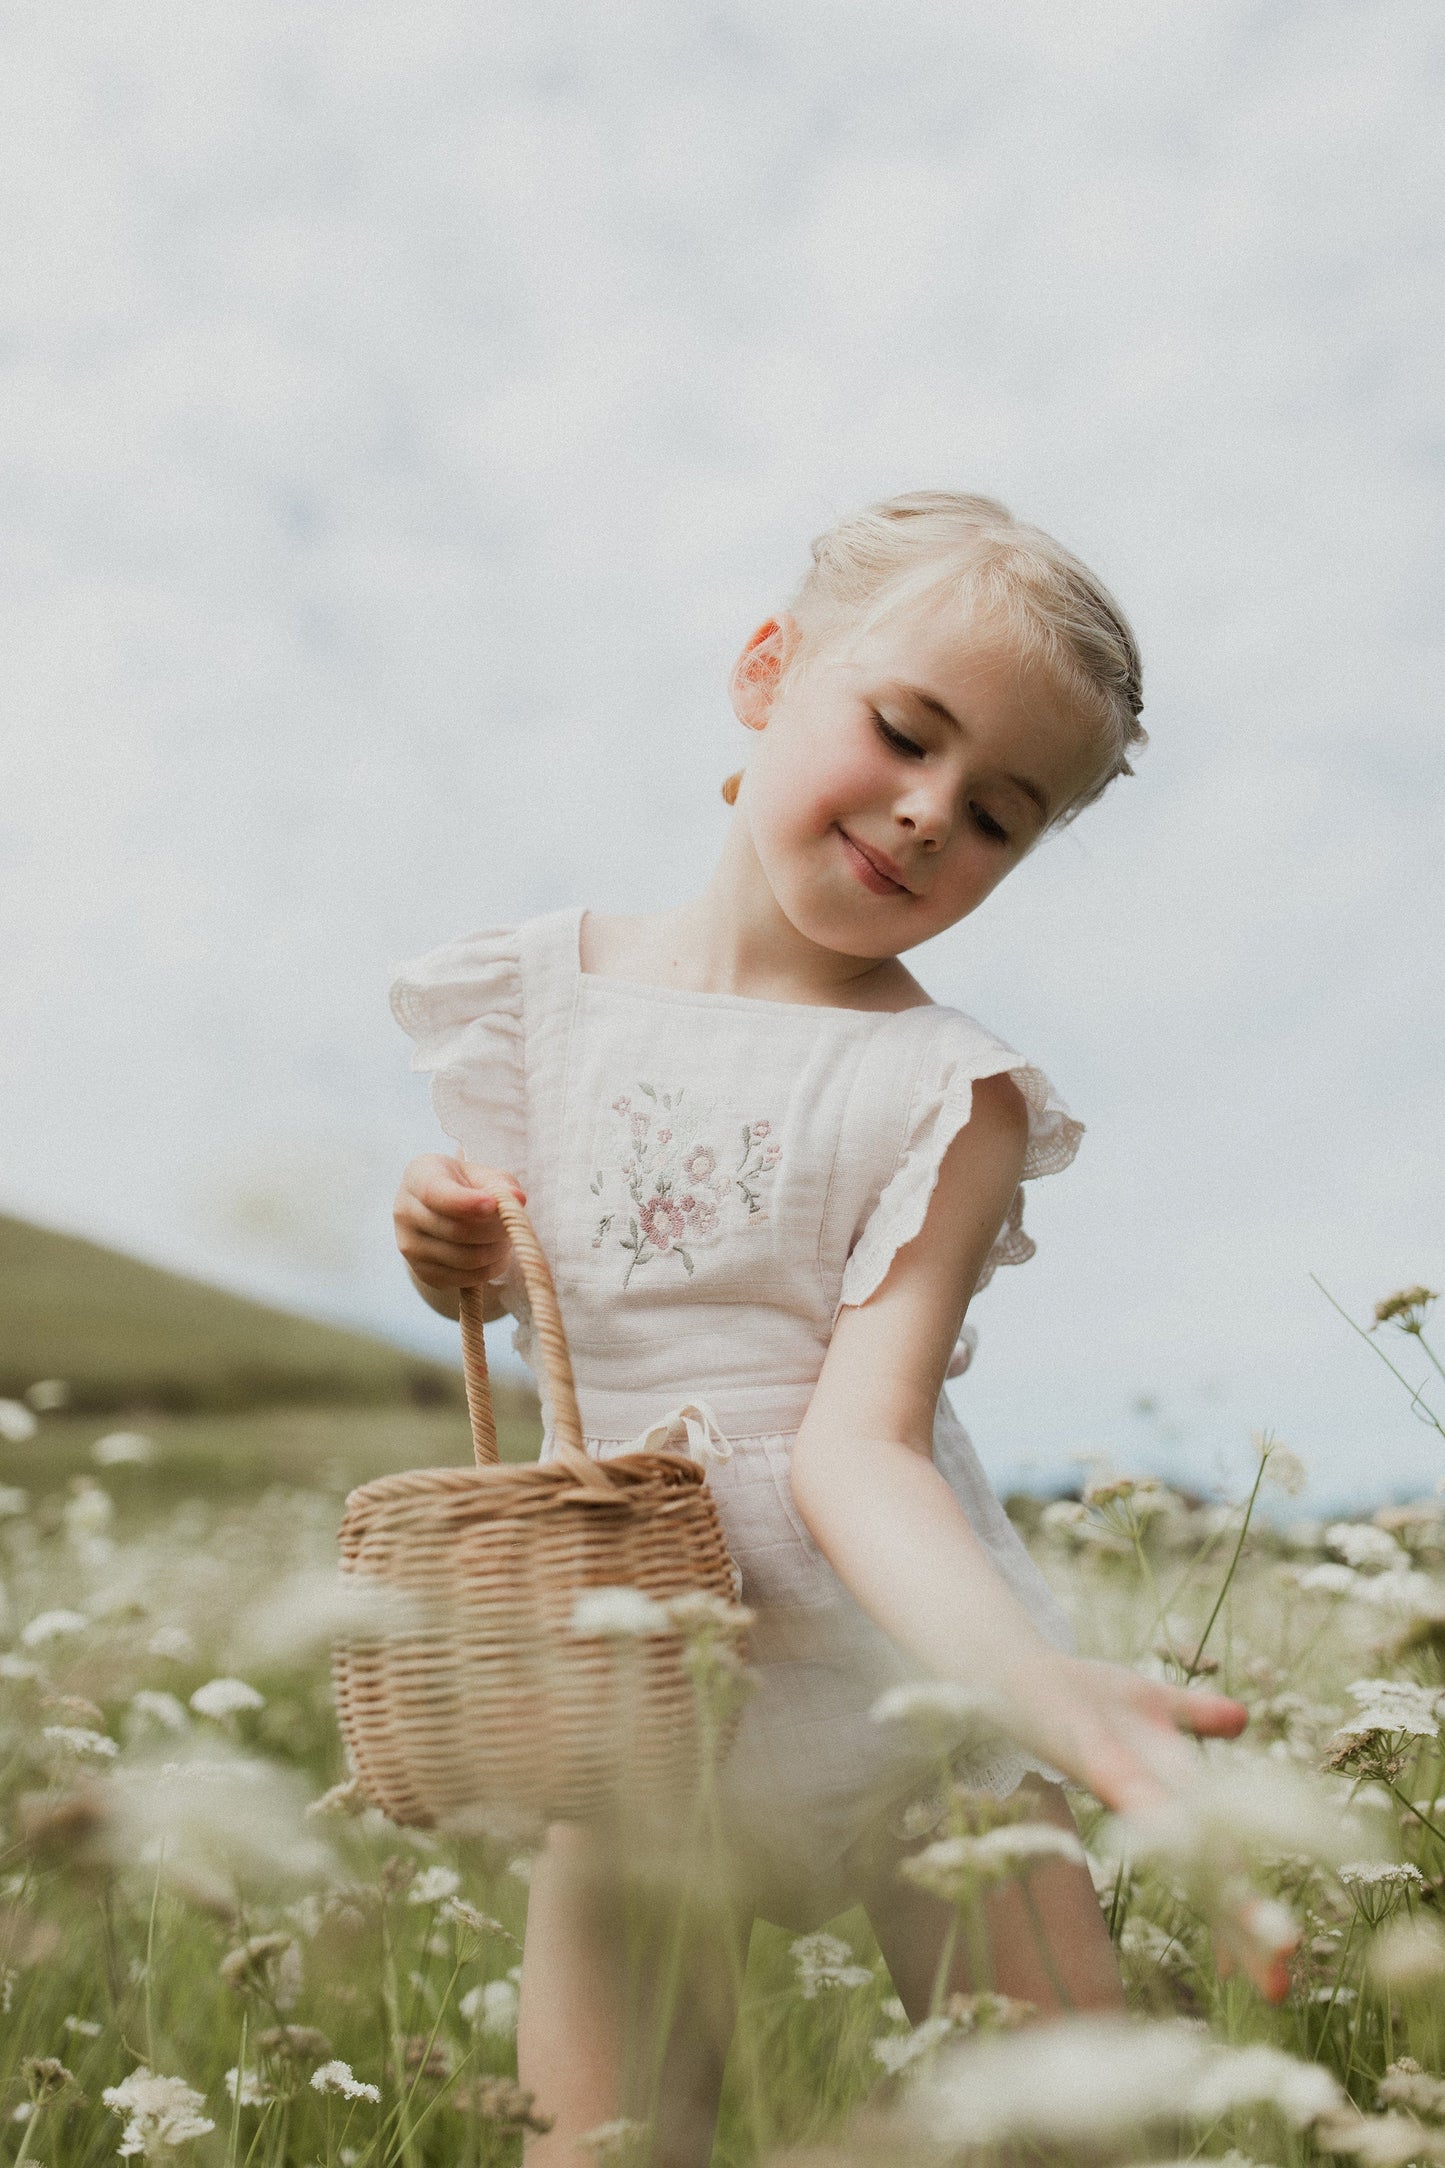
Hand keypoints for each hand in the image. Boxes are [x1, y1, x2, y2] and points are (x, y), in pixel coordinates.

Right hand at [393, 1155, 524, 1290]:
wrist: (442, 1211)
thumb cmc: (466, 1187)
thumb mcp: (483, 1175)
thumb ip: (501, 1184)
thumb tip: (517, 1199)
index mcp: (418, 1177)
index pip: (436, 1194)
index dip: (466, 1203)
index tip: (493, 1204)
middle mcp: (405, 1211)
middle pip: (457, 1230)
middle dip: (495, 1229)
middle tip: (512, 1223)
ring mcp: (410, 1246)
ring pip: (464, 1259)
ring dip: (496, 1251)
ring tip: (504, 1237)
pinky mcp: (422, 1272)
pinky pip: (464, 1279)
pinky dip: (488, 1269)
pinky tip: (492, 1252)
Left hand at [1002, 1654, 1293, 2000]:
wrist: (1015, 1669)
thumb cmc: (1080, 1695)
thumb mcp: (1149, 1701)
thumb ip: (1195, 1714)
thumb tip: (1242, 1720)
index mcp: (1174, 1789)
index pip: (1221, 1865)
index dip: (1248, 1915)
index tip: (1284, 1963)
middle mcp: (1149, 1799)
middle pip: (1205, 1873)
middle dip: (1242, 1925)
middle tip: (1277, 1988)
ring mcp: (1120, 1781)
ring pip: (1179, 1844)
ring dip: (1216, 1890)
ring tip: (1254, 1941)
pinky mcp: (1090, 1756)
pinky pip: (1131, 1787)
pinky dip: (1159, 1812)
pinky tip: (1187, 1838)